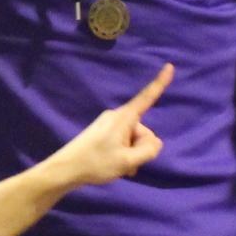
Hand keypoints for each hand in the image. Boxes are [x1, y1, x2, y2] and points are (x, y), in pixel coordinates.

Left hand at [44, 65, 172, 189]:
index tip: (169, 66)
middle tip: (126, 163)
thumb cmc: (96, 163)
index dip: (160, 82)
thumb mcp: (127, 161)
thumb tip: (155, 142)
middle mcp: (117, 116)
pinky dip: (125, 154)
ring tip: (119, 166)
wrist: (66, 169)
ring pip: (134, 139)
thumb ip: (148, 150)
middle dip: (140, 148)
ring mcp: (110, 124)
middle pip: (143, 130)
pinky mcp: (104, 132)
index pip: (146, 98)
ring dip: (132, 154)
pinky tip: (116, 166)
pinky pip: (124, 141)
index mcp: (124, 118)